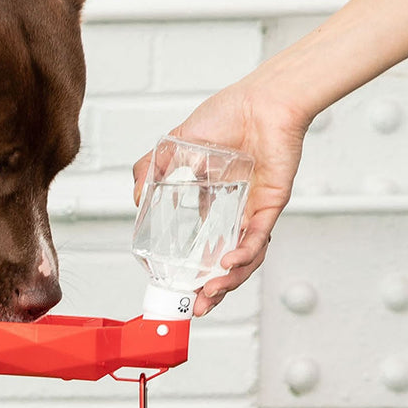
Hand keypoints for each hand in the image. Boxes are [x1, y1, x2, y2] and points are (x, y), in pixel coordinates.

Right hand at [132, 78, 310, 316]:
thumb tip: (136, 199)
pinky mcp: (271, 204)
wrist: (261, 100)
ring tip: (211, 294)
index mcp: (217, 201)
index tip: (179, 285)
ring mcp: (254, 210)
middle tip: (198, 306)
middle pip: (226, 260)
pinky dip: (245, 254)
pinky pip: (259, 237)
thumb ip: (150, 169)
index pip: (206, 244)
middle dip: (212, 289)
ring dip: (229, 280)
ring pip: (245, 257)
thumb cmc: (227, 114)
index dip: (195, 268)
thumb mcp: (174, 144)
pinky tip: (228, 263)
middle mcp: (237, 210)